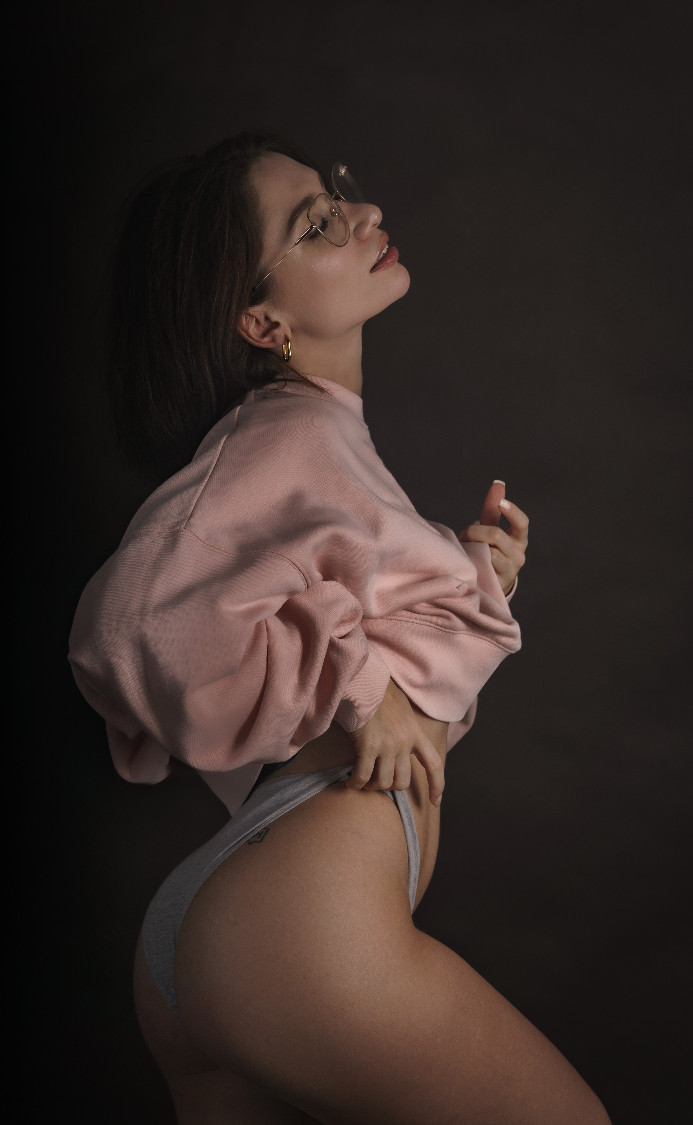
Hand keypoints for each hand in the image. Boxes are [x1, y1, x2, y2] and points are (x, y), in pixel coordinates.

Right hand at [345, 679, 444, 806]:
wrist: (365, 680)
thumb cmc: (379, 690)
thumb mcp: (402, 707)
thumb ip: (404, 725)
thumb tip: (399, 737)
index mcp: (416, 733)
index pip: (434, 764)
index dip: (437, 785)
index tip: (436, 802)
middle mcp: (404, 743)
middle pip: (403, 781)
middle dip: (390, 785)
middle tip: (377, 780)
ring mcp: (387, 746)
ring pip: (384, 782)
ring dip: (372, 786)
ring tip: (362, 781)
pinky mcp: (368, 746)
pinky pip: (363, 776)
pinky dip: (356, 783)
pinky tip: (350, 781)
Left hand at [458, 480, 528, 594]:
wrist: (489, 581)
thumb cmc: (491, 549)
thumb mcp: (492, 528)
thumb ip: (494, 508)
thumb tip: (498, 483)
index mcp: (519, 538)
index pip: (522, 523)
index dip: (513, 512)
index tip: (501, 503)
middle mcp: (518, 555)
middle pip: (496, 535)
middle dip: (475, 531)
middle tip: (463, 536)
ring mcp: (509, 570)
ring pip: (488, 552)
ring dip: (471, 547)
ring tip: (465, 549)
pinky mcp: (498, 583)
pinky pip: (482, 567)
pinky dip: (472, 560)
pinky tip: (466, 560)